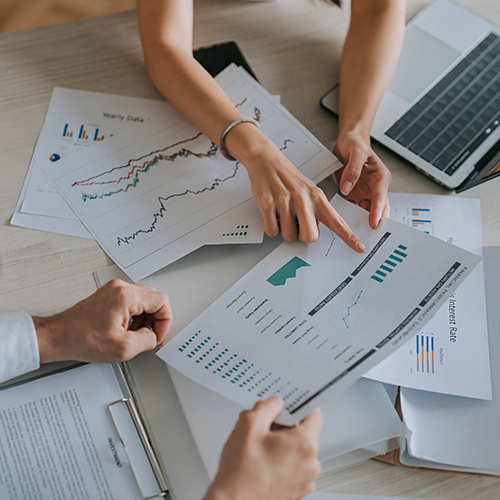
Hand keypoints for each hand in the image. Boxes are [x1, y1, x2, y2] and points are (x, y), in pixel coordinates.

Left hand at [34, 279, 172, 363]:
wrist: (59, 336)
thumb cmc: (82, 339)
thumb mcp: (123, 348)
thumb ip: (148, 340)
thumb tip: (154, 336)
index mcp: (126, 296)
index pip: (162, 301)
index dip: (165, 321)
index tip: (157, 335)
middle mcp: (121, 288)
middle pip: (154, 298)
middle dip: (156, 320)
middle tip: (149, 336)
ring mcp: (114, 289)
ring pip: (145, 300)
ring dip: (146, 318)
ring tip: (134, 334)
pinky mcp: (110, 295)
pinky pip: (133, 302)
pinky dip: (135, 316)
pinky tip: (126, 329)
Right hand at [204, 396, 322, 499]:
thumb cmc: (241, 474)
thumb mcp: (248, 425)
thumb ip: (265, 407)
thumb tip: (274, 403)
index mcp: (304, 444)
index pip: (314, 414)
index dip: (299, 406)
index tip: (286, 406)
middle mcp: (310, 464)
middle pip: (304, 433)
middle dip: (284, 427)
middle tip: (263, 429)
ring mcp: (305, 481)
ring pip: (297, 452)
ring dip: (282, 446)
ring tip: (259, 450)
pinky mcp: (296, 493)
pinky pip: (293, 469)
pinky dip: (281, 463)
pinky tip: (262, 464)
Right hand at [230, 124, 365, 251]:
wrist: (267, 160)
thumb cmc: (288, 178)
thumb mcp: (309, 190)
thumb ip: (316, 211)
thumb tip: (314, 232)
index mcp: (318, 198)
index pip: (337, 222)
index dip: (349, 237)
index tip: (360, 248)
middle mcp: (304, 200)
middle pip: (310, 237)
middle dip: (301, 235)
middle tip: (296, 222)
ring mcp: (285, 202)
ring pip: (289, 236)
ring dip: (284, 230)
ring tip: (282, 213)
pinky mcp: (268, 205)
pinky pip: (272, 231)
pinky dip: (271, 228)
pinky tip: (272, 213)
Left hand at [333, 130, 390, 228]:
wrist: (348, 140)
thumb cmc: (355, 143)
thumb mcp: (356, 152)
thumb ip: (353, 170)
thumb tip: (347, 189)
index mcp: (380, 177)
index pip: (380, 198)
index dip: (377, 212)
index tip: (374, 224)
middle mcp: (375, 187)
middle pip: (377, 210)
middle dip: (374, 223)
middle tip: (369, 238)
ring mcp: (365, 192)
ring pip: (365, 212)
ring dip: (361, 223)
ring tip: (356, 237)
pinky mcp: (355, 195)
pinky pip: (353, 209)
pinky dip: (350, 218)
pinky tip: (344, 227)